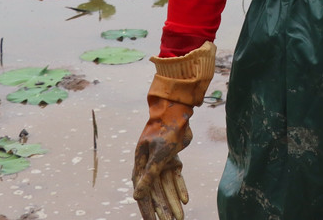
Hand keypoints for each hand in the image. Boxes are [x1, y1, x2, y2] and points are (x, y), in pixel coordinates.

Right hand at [133, 101, 193, 219]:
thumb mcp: (157, 157)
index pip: (142, 194)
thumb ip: (148, 177)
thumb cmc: (164, 133)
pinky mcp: (173, 159)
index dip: (147, 210)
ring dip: (174, 202)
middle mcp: (149, 167)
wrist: (176, 112)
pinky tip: (186, 200)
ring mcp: (161, 163)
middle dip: (163, 210)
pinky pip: (176, 178)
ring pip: (167, 188)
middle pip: (156, 194)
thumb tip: (136, 196)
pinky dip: (180, 188)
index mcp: (140, 166)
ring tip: (181, 217)